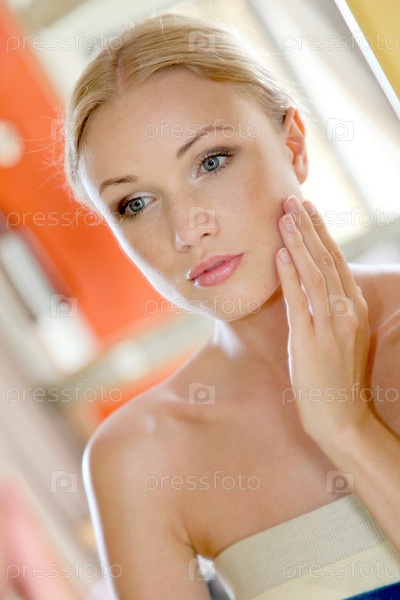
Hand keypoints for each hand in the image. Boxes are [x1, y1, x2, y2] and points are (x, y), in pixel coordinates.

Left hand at [275, 195, 370, 450]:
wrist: (340, 416)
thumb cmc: (334, 377)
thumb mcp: (337, 336)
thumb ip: (326, 308)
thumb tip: (305, 283)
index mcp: (354, 307)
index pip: (335, 261)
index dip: (319, 234)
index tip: (306, 211)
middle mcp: (347, 310)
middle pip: (326, 260)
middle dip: (307, 227)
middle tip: (292, 200)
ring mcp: (331, 324)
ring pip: (315, 273)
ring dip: (298, 241)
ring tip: (284, 216)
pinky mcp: (312, 339)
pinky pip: (301, 300)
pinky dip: (291, 275)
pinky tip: (282, 253)